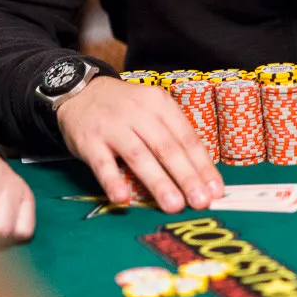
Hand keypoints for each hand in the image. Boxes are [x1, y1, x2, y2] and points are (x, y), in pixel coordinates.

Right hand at [56, 77, 223, 212]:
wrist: (80, 91)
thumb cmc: (125, 108)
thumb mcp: (152, 109)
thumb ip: (171, 136)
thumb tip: (200, 174)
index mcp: (160, 104)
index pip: (186, 137)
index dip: (202, 165)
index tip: (215, 190)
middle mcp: (139, 112)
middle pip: (167, 147)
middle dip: (187, 177)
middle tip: (201, 201)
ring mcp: (113, 126)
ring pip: (140, 156)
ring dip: (158, 182)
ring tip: (174, 206)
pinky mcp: (89, 141)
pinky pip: (102, 163)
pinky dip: (113, 181)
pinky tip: (123, 198)